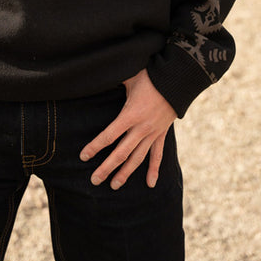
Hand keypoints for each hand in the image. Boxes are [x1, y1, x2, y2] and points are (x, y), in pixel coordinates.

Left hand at [79, 69, 176, 189]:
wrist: (177, 80)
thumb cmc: (150, 75)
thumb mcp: (129, 76)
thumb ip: (113, 80)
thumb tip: (97, 74)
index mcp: (130, 114)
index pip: (109, 135)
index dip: (95, 147)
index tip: (84, 156)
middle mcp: (141, 127)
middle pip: (121, 153)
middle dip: (107, 168)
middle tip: (95, 180)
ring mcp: (153, 133)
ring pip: (138, 158)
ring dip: (126, 173)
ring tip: (115, 185)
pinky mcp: (162, 134)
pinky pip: (158, 155)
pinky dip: (154, 170)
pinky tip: (150, 184)